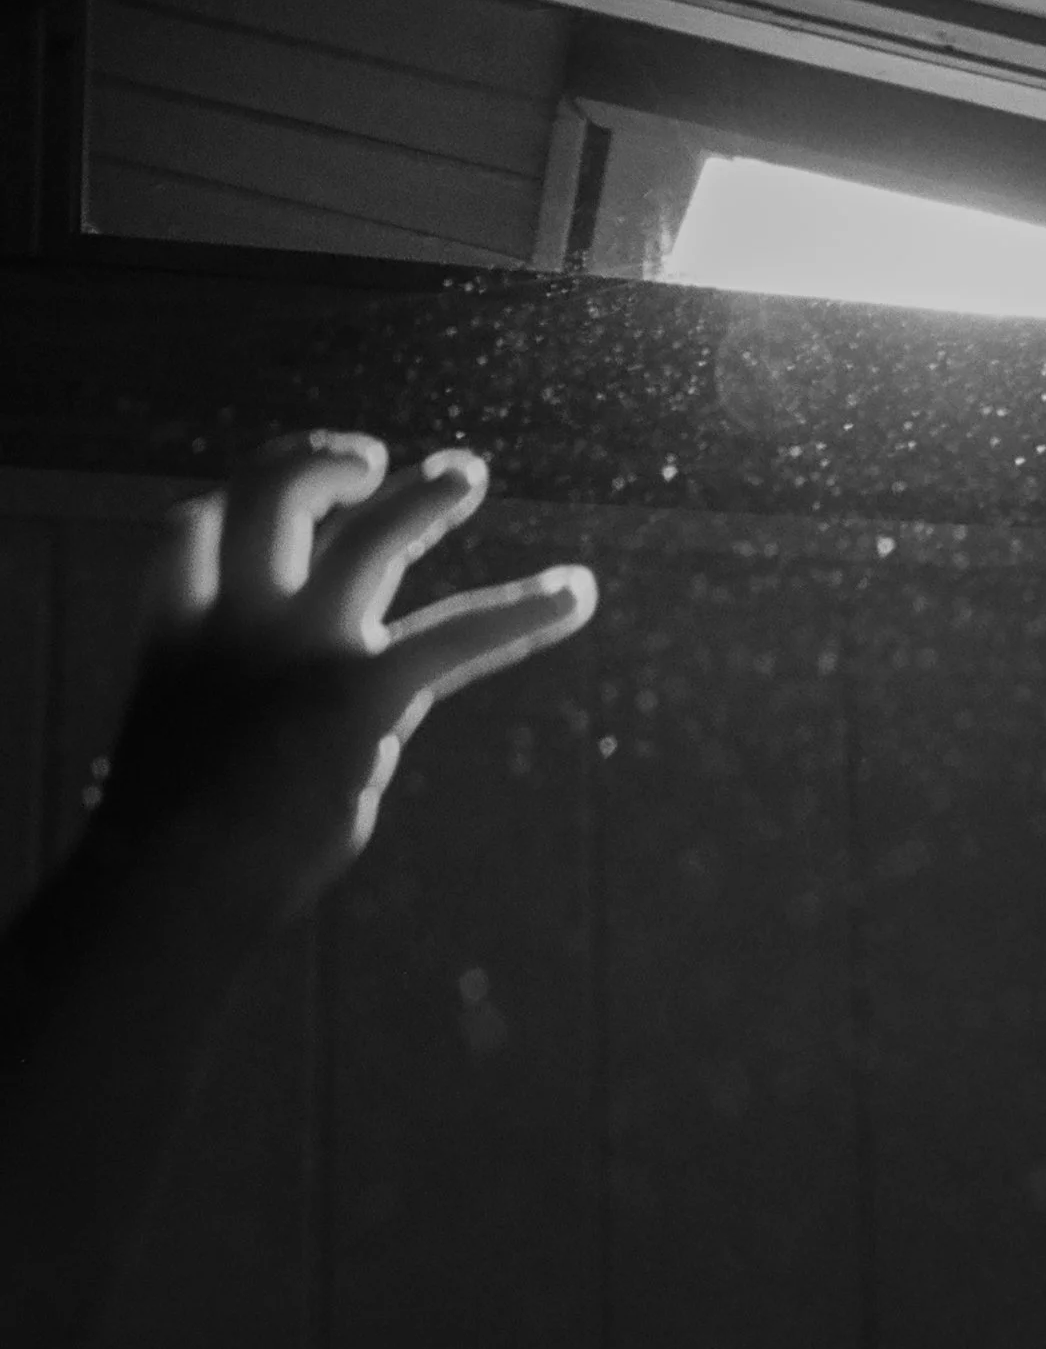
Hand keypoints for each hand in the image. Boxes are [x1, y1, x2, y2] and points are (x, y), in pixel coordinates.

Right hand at [95, 432, 596, 924]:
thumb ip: (246, 751)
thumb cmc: (172, 861)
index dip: (229, 508)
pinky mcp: (357, 691)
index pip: (194, 533)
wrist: (165, 887)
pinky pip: (455, 632)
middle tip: (371, 461)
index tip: (256, 507)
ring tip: (464, 473)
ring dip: (420, 499)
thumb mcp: (188, 781)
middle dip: (315, 462)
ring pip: (366, 538)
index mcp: (178, 637)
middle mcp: (237, 622)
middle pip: (268, 498)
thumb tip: (303, 781)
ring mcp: (298, 647)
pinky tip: (577, 594)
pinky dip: (523, 611)